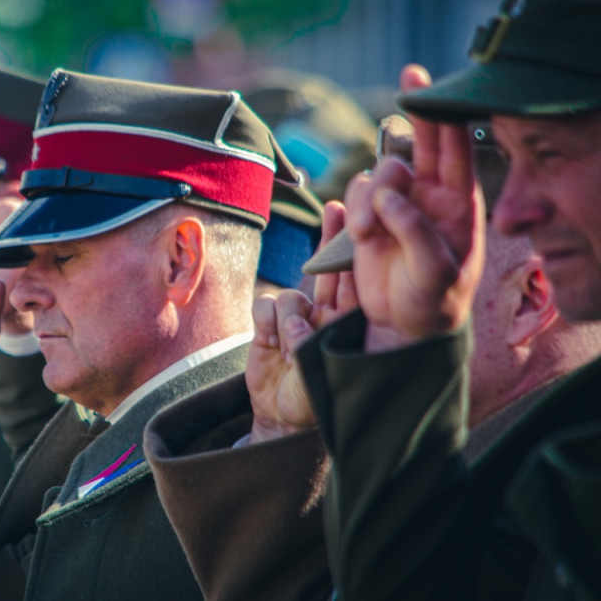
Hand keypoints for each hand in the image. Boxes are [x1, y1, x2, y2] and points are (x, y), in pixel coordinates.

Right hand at [247, 202, 356, 441]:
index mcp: (347, 325)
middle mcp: (324, 315)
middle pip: (327, 270)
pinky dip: (267, 325)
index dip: (356, 253)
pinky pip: (265, 305)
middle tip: (338, 211)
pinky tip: (273, 347)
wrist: (281, 419)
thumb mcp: (325, 377)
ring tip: (291, 354)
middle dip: (331, 241)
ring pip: (290, 295)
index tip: (364, 223)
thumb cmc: (313, 402)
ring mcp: (295, 317)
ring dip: (288, 323)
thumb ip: (312, 347)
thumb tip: (296, 323)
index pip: (355, 283)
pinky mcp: (267, 324)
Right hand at [345, 65, 484, 351]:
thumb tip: (390, 195)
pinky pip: (356, 194)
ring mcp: (398, 205)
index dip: (442, 114)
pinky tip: (360, 236)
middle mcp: (430, 197)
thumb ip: (415, 231)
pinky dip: (354, 211)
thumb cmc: (432, 303)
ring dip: (369, 199)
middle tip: (405, 96)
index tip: (425, 81)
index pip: (454, 149)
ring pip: (377, 173)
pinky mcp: (370, 218)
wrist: (401, 328)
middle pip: (418, 145)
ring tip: (369, 235)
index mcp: (459, 204)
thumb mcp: (435, 274)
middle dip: (408, 123)